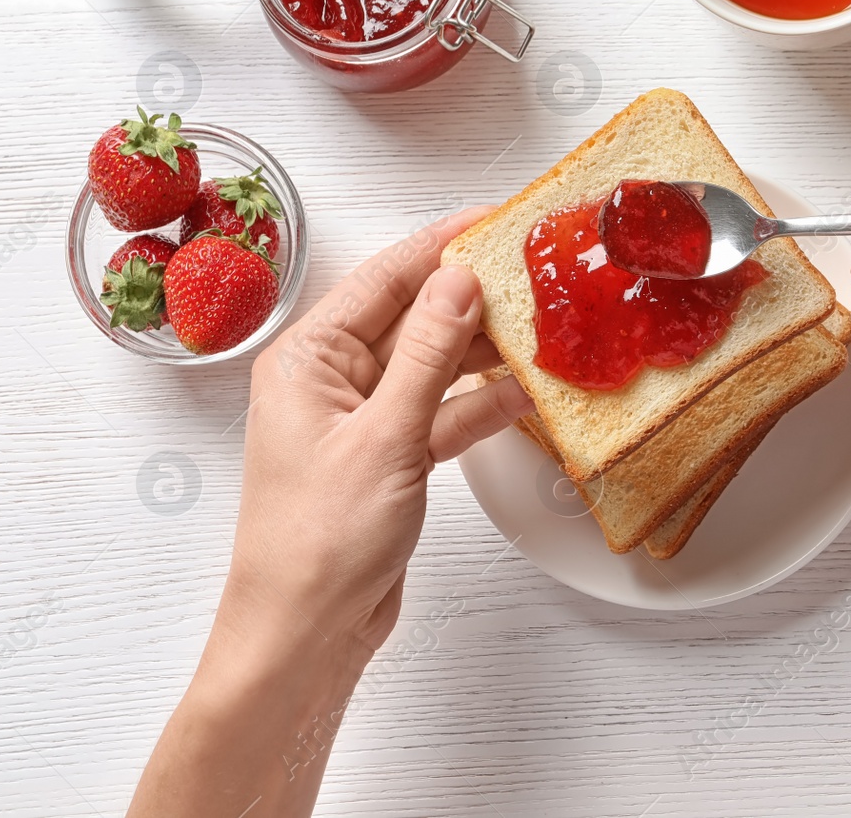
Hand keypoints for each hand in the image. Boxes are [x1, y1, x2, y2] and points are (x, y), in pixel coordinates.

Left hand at [128, 208, 534, 817]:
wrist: (306, 633)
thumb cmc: (320, 542)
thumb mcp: (385, 436)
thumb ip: (429, 354)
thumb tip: (458, 280)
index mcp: (308, 358)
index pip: (385, 277)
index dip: (443, 243)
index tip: (496, 218)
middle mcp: (331, 379)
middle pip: (413, 314)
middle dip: (472, 293)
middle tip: (535, 269)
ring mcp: (362, 419)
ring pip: (434, 363)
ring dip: (484, 350)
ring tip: (543, 324)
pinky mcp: (390, 456)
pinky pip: (443, 411)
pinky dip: (481, 404)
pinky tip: (525, 392)